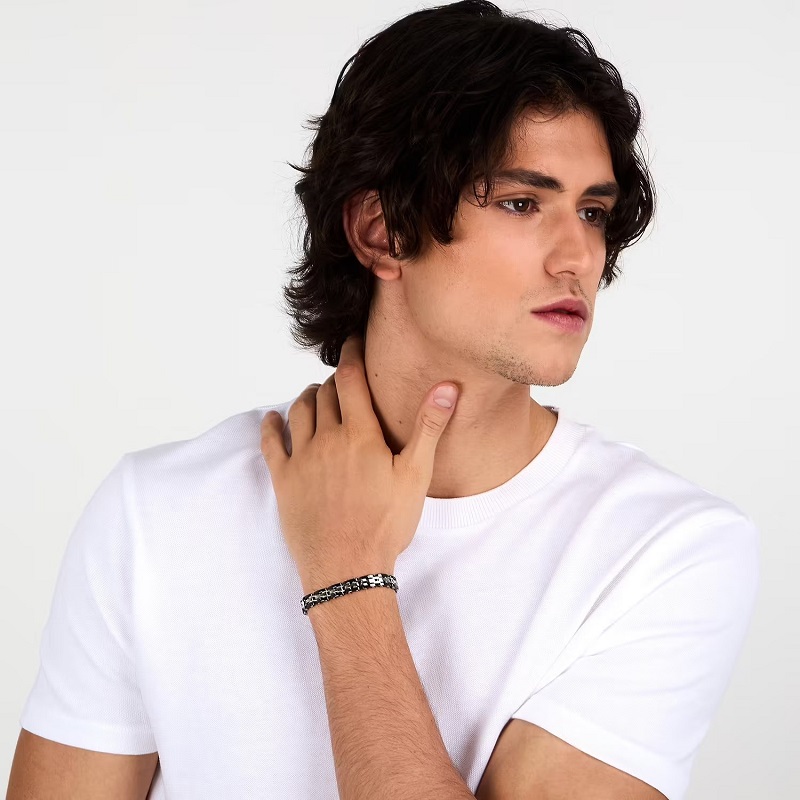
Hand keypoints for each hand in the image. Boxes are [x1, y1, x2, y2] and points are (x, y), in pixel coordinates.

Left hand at [260, 334, 458, 593]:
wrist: (347, 568)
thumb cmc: (386, 525)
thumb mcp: (416, 475)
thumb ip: (428, 427)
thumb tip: (446, 388)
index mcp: (360, 435)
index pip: (351, 380)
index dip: (352, 356)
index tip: (352, 341)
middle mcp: (327, 439)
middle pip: (324, 394)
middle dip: (333, 381)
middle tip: (342, 380)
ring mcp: (302, 459)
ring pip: (299, 412)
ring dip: (307, 397)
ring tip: (315, 394)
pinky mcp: (284, 481)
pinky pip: (271, 444)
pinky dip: (271, 426)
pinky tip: (272, 418)